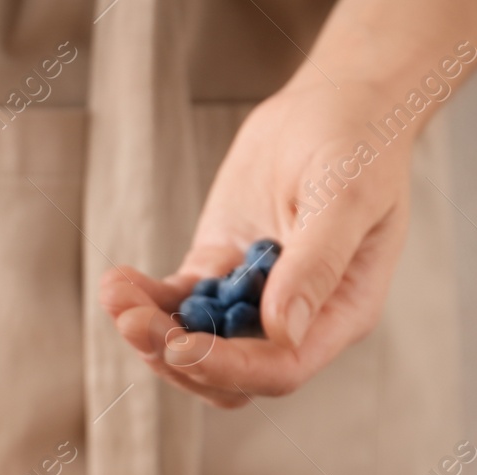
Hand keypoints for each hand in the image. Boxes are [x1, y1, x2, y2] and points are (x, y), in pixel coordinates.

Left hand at [99, 76, 414, 406]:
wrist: (338, 99)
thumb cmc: (360, 143)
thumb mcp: (346, 196)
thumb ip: (317, 264)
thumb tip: (284, 332)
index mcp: (339, 313)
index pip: (281, 369)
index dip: (228, 367)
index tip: (180, 346)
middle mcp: (296, 317)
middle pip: (229, 372)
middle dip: (176, 355)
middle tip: (133, 321)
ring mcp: (253, 296)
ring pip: (195, 344)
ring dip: (151, 331)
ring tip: (116, 294)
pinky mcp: (219, 268)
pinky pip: (177, 302)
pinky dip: (145, 299)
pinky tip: (118, 281)